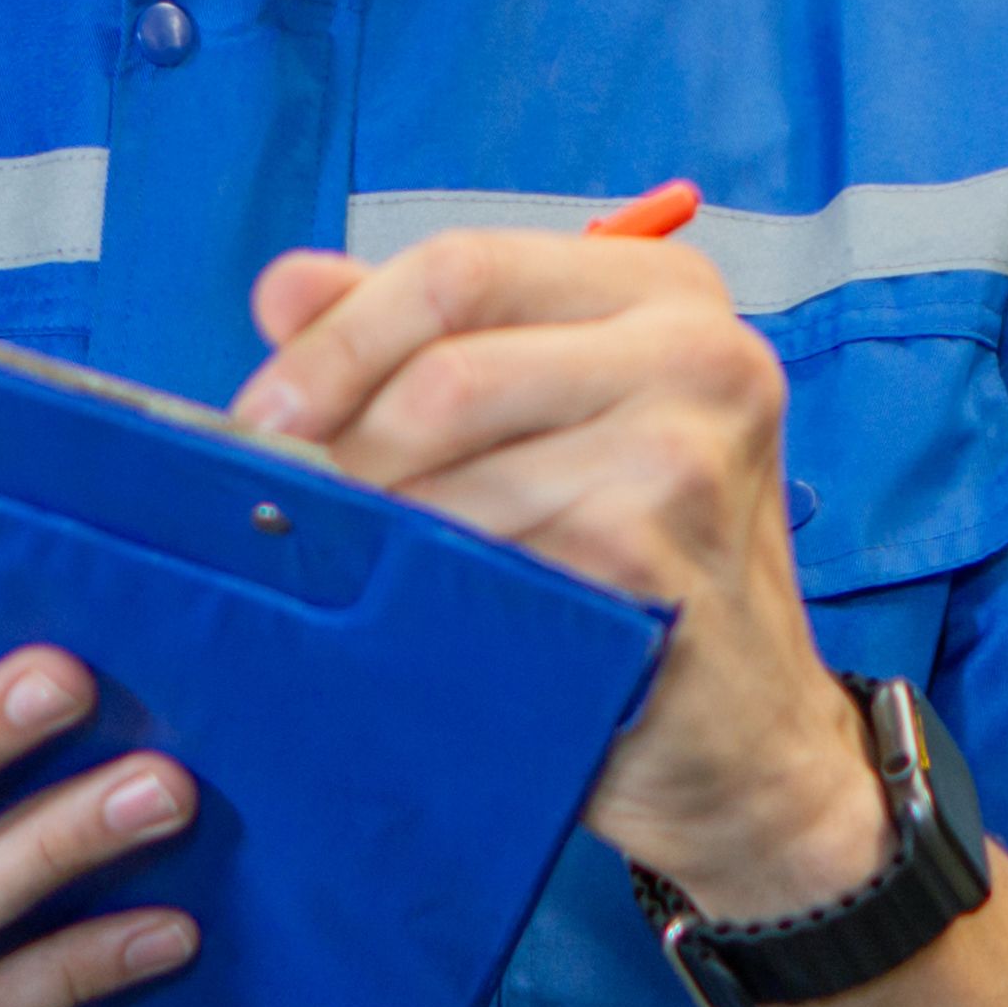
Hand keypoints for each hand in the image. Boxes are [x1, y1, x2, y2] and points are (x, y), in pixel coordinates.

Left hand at [233, 226, 884, 922]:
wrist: (743, 738)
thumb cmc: (632, 568)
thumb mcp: (542, 418)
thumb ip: (416, 342)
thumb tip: (284, 287)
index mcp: (664, 291)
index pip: (461, 268)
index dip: (338, 339)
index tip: (264, 411)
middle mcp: (699, 353)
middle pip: (447, 368)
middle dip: (337, 438)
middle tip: (281, 505)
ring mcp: (685, 456)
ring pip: (448, 471)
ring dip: (371, 532)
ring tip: (347, 571)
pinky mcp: (654, 560)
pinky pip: (476, 561)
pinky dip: (419, 592)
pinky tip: (409, 619)